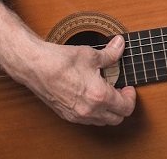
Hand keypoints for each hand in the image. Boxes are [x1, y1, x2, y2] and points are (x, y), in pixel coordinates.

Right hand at [0, 2, 135, 125]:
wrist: (35, 67)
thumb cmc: (61, 60)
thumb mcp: (91, 54)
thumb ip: (110, 54)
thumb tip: (120, 45)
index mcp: (99, 97)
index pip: (126, 107)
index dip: (131, 97)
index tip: (128, 86)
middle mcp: (89, 111)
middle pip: (116, 119)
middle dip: (122, 106)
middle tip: (120, 90)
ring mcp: (76, 116)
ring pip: (102, 122)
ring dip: (109, 111)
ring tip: (107, 92)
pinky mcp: (66, 115)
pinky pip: (88, 120)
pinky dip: (95, 112)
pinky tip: (92, 96)